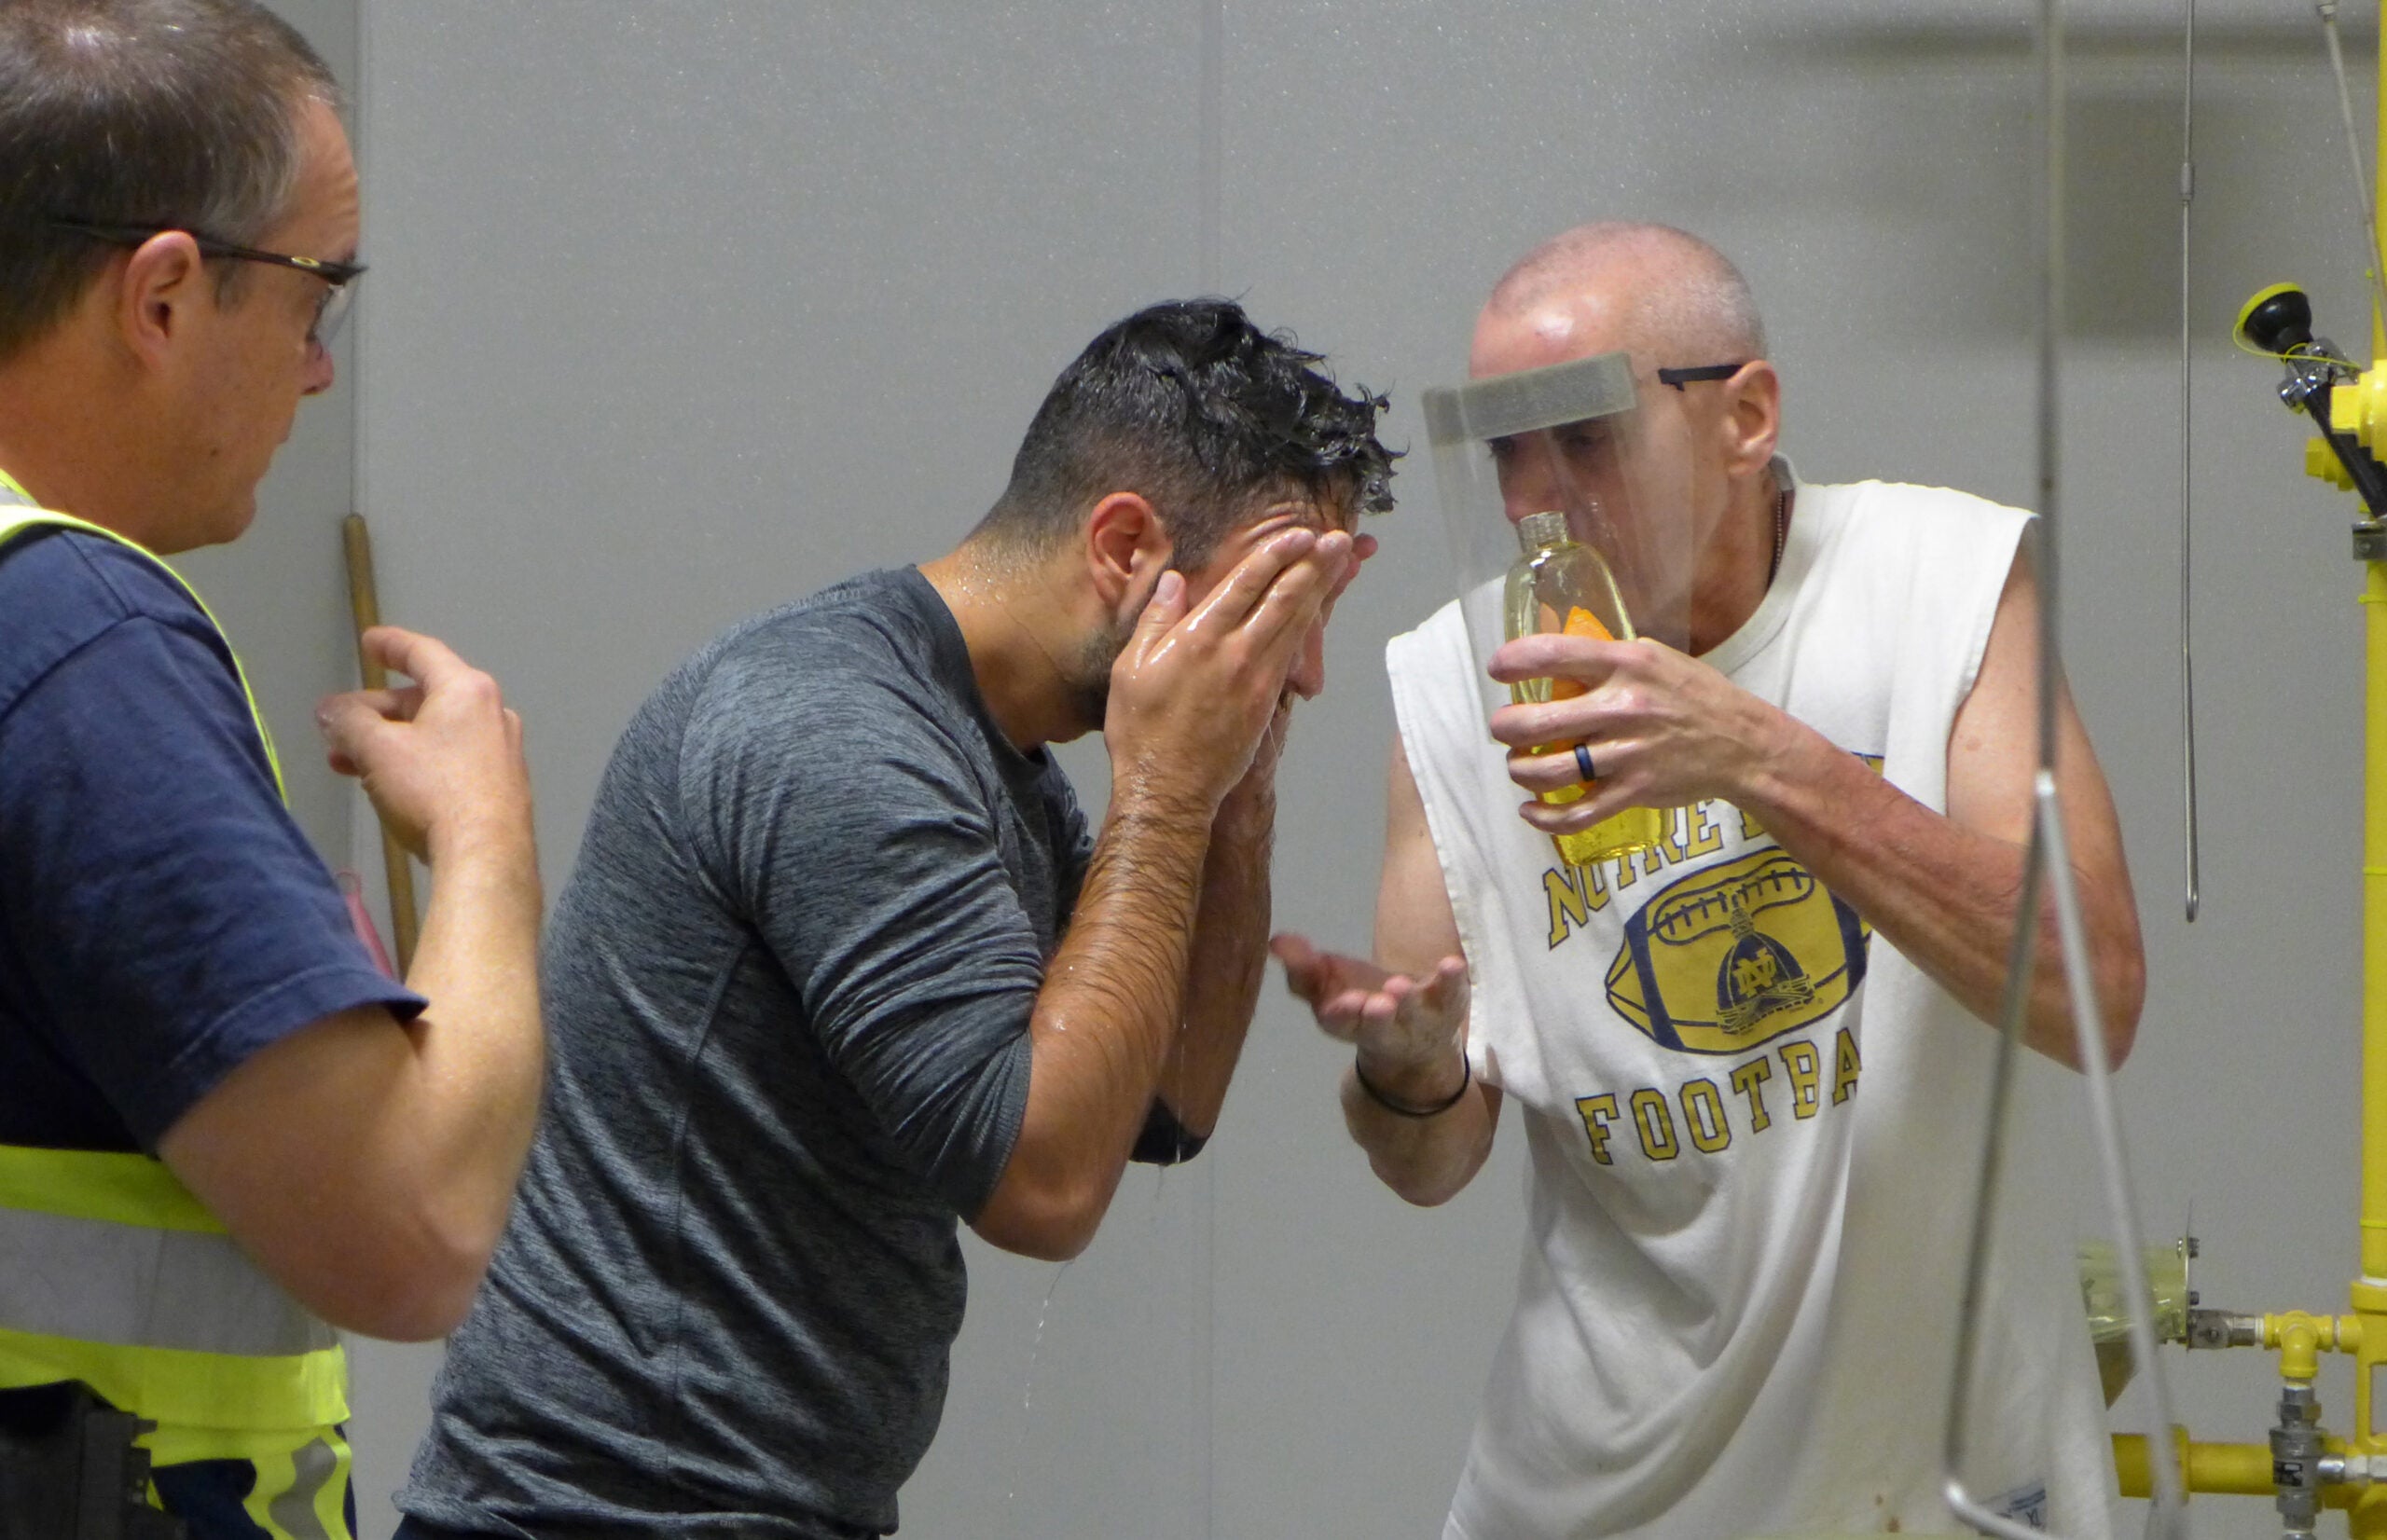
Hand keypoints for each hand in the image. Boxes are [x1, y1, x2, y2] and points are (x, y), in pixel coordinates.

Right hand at [317, 626, 531, 863]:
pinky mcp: (501, 787)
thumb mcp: (378, 749)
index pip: (423, 653)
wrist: (486, 858)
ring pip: (434, 735)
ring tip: (346, 762)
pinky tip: (384, 785)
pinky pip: (449, 761)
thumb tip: (330, 709)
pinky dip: (414, 763)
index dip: (391, 645)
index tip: (370, 642)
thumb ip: (348, 722)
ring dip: (388, 743)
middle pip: (424, 700)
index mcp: (467, 690)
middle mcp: (492, 714)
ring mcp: (502, 752)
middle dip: (374, 712)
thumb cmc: (432, 791)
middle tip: (336, 727)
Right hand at [1106, 529, 1352, 814]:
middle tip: (1339, 539)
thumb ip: (1157, 620)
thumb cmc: (1141, 730)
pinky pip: (1294, 655)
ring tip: (1342, 564)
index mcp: (1199, 638)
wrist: (1168, 788)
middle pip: (1283, 598)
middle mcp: (1235, 653)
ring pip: (1296, 624)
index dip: (1275, 555)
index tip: (1299, 533)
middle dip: (1313, 565)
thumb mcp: (1131, 668)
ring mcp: (1257, 679)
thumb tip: (1175, 581)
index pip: (1245, 584)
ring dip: (1321, 590)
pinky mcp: (1267, 702)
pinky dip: (1311, 627)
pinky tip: (1321, 611)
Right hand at [1269, 933, 1467, 1077]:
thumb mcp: (1326, 985)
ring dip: (1407, 1000)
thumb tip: (1275, 940)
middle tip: (1375, 1005)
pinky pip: (1452, 991)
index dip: (1340, 1013)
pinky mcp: (1447, 1002)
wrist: (1416, 1041)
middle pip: (1378, 1027)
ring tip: (1400, 985)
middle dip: (1375, 1017)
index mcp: (1348, 1023)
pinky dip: (1452, 979)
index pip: (1339, 1022)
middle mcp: (1384, 1026)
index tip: (1339, 1003)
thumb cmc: (1360, 1003)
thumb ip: (1302, 967)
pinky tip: (1452, 964)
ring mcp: (1418, 1017)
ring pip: (1413, 1013)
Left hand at [1485, 632, 1803, 832]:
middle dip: (1506, 727)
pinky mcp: (1634, 791)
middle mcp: (1623, 706)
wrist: (1743, 745)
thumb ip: (1606, 657)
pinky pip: (1576, 813)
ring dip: (1520, 770)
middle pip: (1536, 722)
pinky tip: (1532, 810)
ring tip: (1519, 765)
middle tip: (1505, 728)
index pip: (1552, 654)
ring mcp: (1628, 753)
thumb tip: (1553, 655)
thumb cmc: (1694, 695)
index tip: (1498, 670)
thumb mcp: (1654, 657)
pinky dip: (1544, 817)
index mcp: (1626, 663)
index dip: (1513, 662)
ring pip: (1548, 771)